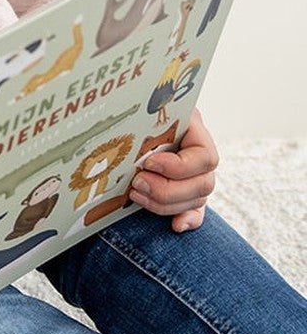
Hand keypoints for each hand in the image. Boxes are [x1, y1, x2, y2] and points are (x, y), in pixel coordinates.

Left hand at [129, 108, 216, 231]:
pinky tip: (176, 226)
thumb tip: (129, 117)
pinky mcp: (188, 192)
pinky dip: (189, 220)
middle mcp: (199, 155)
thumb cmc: (138, 107)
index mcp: (194, 129)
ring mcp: (197, 175)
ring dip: (165, 203)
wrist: (133, 112)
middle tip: (137, 182)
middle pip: (202, 184)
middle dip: (167, 189)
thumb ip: (145, 116)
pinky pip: (197, 211)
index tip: (148, 163)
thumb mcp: (145, 107)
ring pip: (196, 200)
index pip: (204, 156)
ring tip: (135, 194)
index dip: (178, 166)